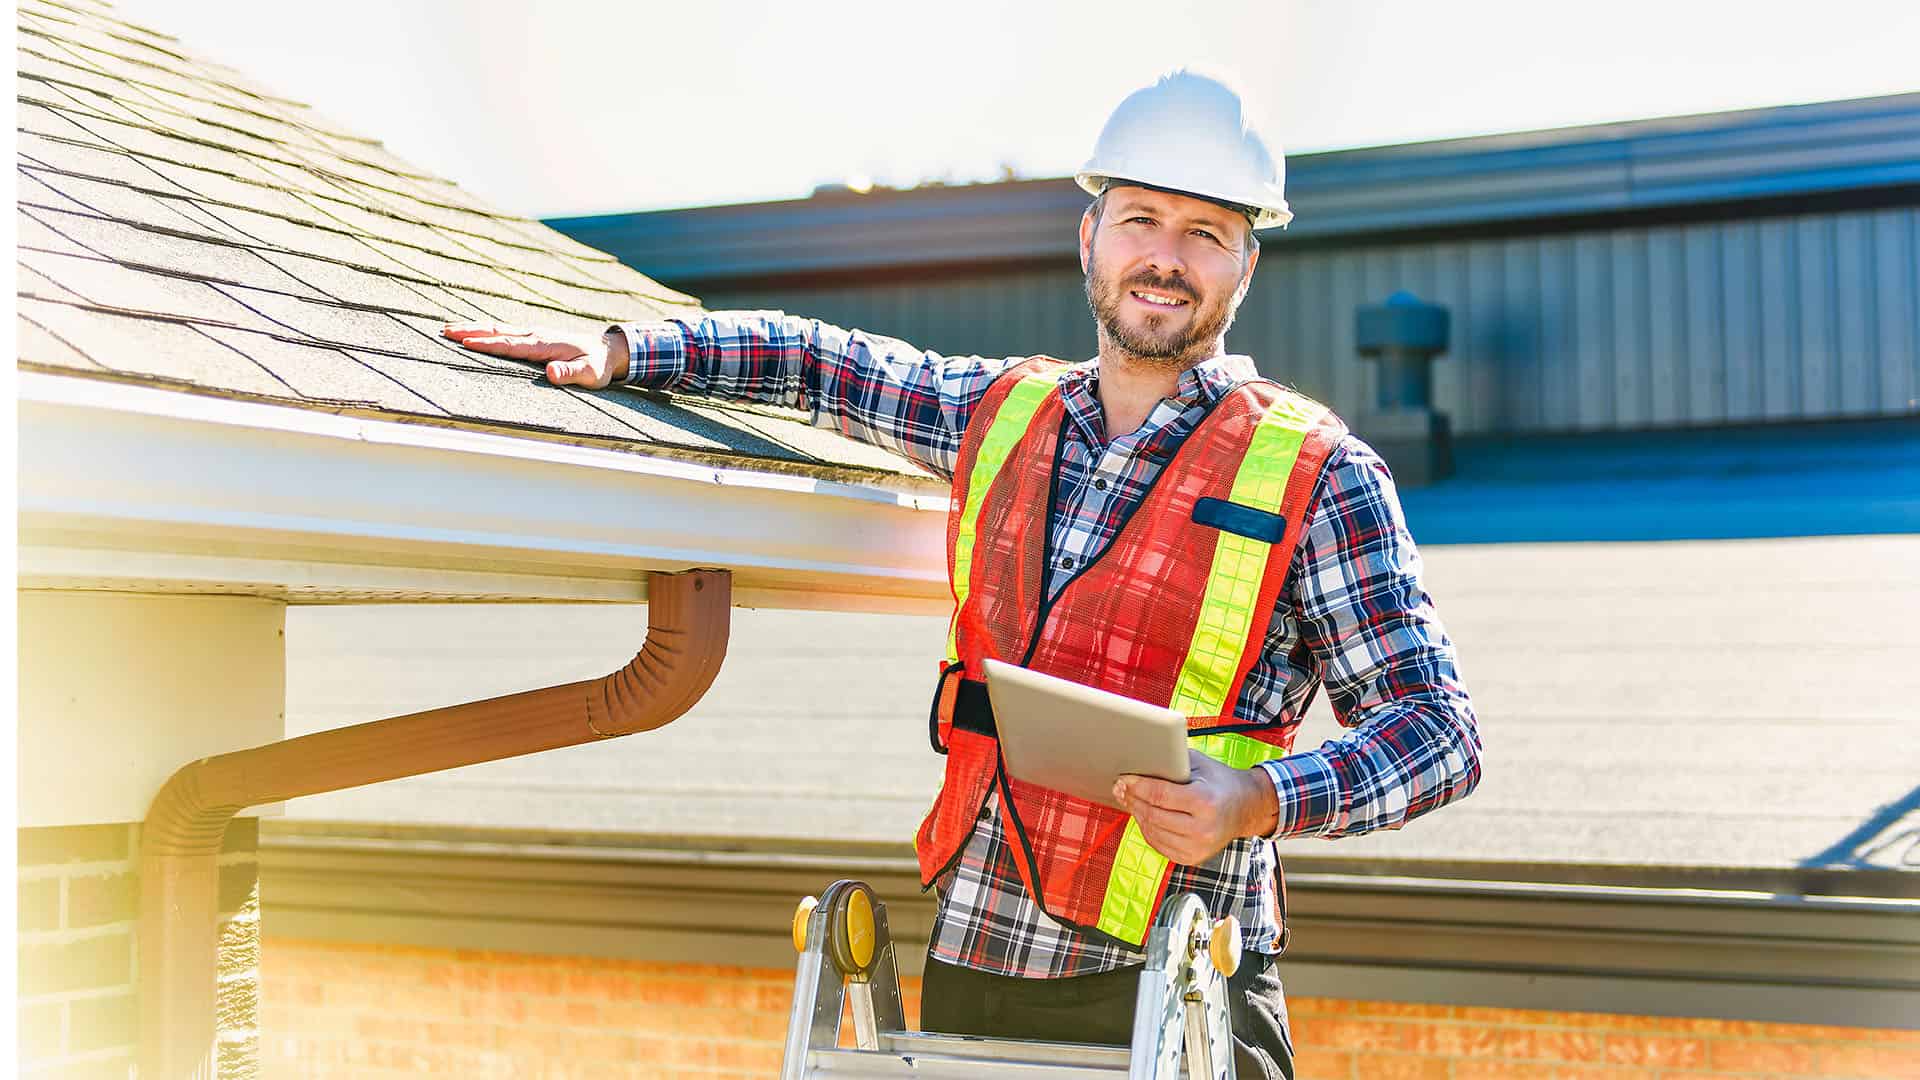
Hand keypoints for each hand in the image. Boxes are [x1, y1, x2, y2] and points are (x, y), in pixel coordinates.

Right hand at [441, 322, 626, 387]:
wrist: (607, 350)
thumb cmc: (598, 365)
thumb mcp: (590, 374)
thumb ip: (571, 374)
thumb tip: (551, 374)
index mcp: (544, 345)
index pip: (510, 345)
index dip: (488, 344)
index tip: (466, 342)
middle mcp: (535, 335)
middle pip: (497, 332)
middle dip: (470, 331)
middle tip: (444, 331)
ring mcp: (532, 334)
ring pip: (498, 329)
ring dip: (473, 328)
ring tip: (448, 329)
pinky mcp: (532, 336)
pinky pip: (504, 332)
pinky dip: (485, 331)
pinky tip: (473, 332)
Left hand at [1113, 750, 1279, 865]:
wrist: (1246, 808)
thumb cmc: (1220, 782)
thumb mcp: (1200, 765)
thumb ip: (1172, 763)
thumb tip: (1139, 762)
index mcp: (1205, 802)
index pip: (1159, 795)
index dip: (1137, 786)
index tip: (1123, 779)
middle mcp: (1202, 829)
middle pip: (1153, 815)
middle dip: (1133, 800)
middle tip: (1120, 788)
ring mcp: (1197, 848)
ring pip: (1152, 831)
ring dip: (1137, 814)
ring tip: (1130, 800)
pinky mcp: (1192, 858)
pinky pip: (1159, 844)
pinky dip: (1147, 829)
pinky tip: (1144, 816)